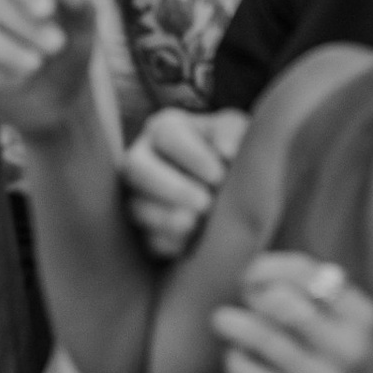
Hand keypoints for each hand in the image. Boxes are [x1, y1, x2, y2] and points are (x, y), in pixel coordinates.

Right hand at [120, 106, 248, 261]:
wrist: (231, 192)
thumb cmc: (231, 152)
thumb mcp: (237, 133)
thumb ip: (232, 133)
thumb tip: (226, 151)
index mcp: (164, 128)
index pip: (166, 134)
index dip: (192, 155)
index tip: (219, 176)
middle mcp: (142, 158)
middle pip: (135, 167)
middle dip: (172, 187)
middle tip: (206, 203)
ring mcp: (137, 196)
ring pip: (135, 206)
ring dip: (166, 218)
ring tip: (196, 224)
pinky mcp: (142, 230)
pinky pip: (145, 239)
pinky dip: (168, 243)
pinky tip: (190, 244)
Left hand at [213, 250, 372, 372]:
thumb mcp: (368, 333)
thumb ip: (332, 303)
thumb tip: (273, 275)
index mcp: (366, 318)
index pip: (310, 273)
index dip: (271, 266)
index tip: (254, 273)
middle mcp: (349, 346)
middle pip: (282, 300)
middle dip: (252, 293)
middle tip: (242, 299)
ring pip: (263, 337)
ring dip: (235, 324)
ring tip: (223, 320)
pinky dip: (237, 362)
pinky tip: (236, 358)